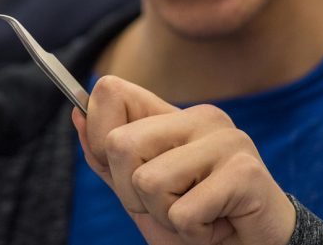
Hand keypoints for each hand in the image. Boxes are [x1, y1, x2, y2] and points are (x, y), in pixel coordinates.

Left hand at [71, 76, 295, 244]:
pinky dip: (193, 233)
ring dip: (166, 216)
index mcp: (173, 115)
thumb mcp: (141, 192)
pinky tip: (218, 226)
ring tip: (198, 216)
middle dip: (132, 193)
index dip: (97, 136)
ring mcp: (226, 140)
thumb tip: (76, 110)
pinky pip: (183, 212)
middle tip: (171, 205)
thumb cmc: (197, 220)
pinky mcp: (246, 172)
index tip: (122, 170)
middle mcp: (200, 117)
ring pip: (148, 182)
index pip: (110, 92)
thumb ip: (108, 157)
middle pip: (119, 144)